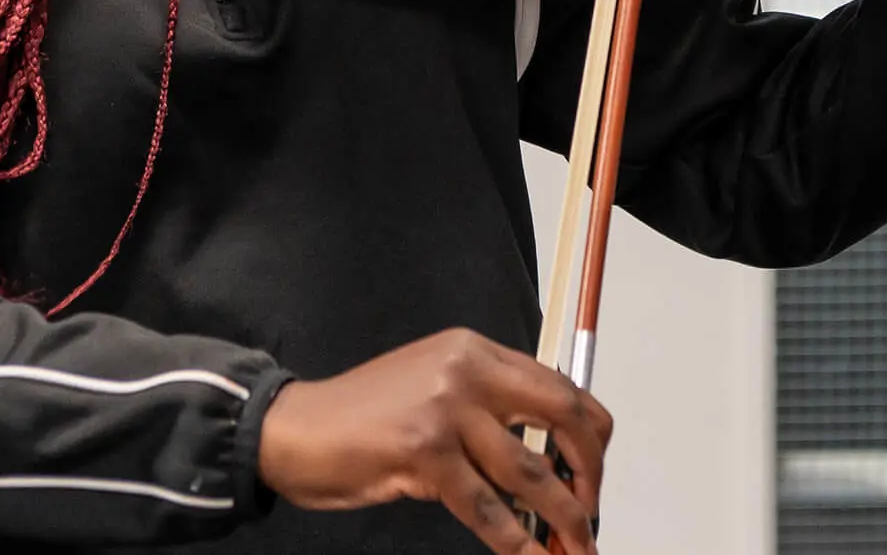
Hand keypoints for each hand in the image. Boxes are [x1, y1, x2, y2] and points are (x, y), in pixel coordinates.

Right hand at [258, 328, 612, 554]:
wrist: (293, 430)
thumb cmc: (362, 418)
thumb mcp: (433, 388)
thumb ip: (487, 407)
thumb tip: (550, 460)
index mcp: (474, 351)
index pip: (559, 386)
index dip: (590, 436)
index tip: (593, 474)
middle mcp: (467, 370)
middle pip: (563, 416)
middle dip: (590, 473)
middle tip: (591, 513)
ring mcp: (446, 409)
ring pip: (531, 472)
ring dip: (564, 519)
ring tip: (576, 548)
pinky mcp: (424, 451)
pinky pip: (487, 507)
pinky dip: (516, 541)